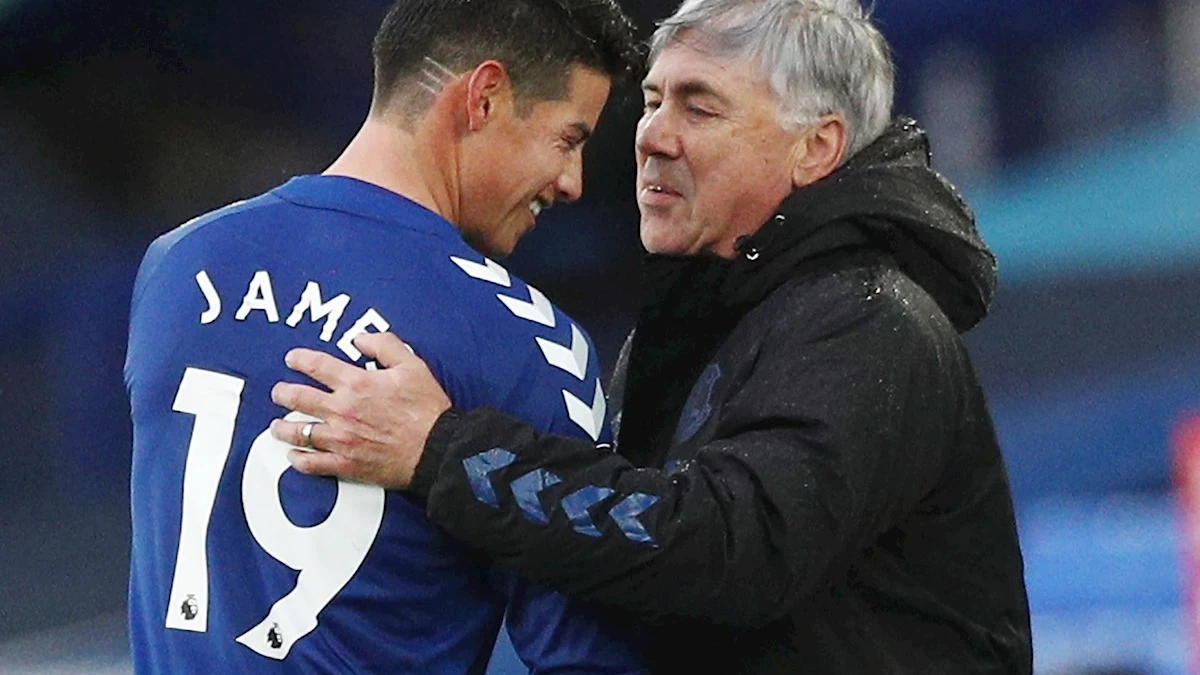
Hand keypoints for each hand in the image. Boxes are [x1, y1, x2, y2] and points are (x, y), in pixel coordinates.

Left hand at [270, 332, 450, 488]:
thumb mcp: (412, 365)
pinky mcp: (346, 464)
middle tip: (278, 392)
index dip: (299, 359)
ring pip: (299, 432)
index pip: (316, 366)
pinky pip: (312, 464)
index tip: (292, 358)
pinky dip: (299, 461)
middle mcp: (342, 410)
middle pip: (298, 398)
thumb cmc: (426, 409)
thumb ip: (385, 346)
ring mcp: (341, 439)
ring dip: (283, 428)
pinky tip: (294, 457)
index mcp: (357, 383)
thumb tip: (361, 339)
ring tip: (277, 426)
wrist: (437, 449)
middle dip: (282, 393)